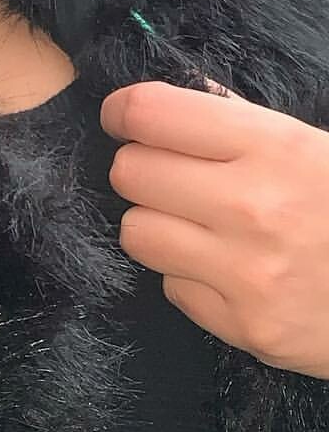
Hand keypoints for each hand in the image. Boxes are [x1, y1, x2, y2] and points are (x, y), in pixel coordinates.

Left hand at [101, 79, 328, 378]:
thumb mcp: (308, 145)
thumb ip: (234, 119)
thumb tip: (158, 102)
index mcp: (273, 148)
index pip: (150, 113)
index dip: (123, 112)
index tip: (122, 119)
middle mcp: (254, 208)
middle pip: (128, 172)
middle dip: (142, 169)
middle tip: (170, 177)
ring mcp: (249, 274)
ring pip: (136, 232)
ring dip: (157, 224)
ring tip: (198, 225)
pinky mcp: (249, 329)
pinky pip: (171, 289)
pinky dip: (189, 278)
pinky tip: (229, 271)